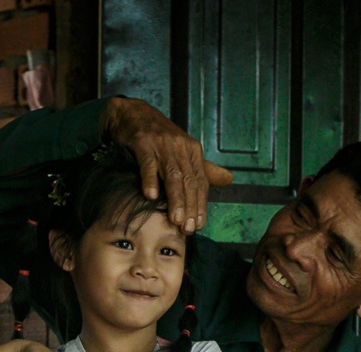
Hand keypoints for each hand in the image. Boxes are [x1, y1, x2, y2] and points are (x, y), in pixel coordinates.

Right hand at [102, 97, 235, 233]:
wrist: (131, 113)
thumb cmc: (157, 136)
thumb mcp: (183, 150)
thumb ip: (203, 169)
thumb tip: (229, 180)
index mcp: (192, 150)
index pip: (200, 182)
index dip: (200, 204)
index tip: (198, 225)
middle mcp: (180, 147)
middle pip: (188, 181)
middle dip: (190, 206)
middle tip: (188, 229)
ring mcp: (161, 144)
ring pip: (172, 174)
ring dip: (175, 198)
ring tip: (175, 219)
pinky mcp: (142, 142)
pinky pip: (147, 163)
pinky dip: (149, 179)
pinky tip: (151, 196)